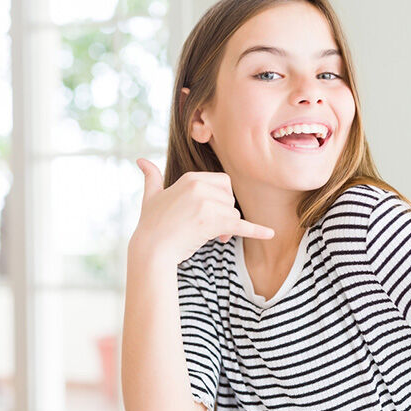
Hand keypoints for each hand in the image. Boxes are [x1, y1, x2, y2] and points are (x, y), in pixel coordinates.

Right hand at [131, 159, 274, 264]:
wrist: (151, 249)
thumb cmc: (151, 225)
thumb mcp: (151, 196)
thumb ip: (151, 177)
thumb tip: (141, 161)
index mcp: (191, 178)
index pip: (223, 183)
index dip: (221, 200)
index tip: (210, 214)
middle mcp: (200, 187)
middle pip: (230, 198)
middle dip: (226, 213)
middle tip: (215, 230)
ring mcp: (207, 204)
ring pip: (233, 214)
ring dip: (227, 227)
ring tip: (215, 238)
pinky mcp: (213, 223)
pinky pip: (241, 225)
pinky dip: (256, 230)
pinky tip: (270, 233)